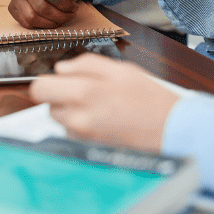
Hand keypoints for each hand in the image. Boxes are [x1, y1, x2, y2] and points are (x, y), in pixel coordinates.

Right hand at [8, 0, 91, 28]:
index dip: (64, 4)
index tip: (74, 7)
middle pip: (41, 7)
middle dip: (59, 16)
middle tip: (69, 15)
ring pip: (32, 17)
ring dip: (50, 23)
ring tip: (61, 19)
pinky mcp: (12, 7)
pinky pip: (26, 23)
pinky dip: (41, 26)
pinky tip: (50, 20)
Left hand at [30, 54, 178, 151]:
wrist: (174, 131)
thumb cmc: (151, 100)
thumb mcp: (121, 69)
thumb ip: (85, 64)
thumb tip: (61, 68)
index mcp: (84, 91)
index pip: (40, 87)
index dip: (49, 82)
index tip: (59, 81)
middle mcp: (79, 116)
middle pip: (46, 105)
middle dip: (58, 97)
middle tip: (80, 93)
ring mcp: (83, 136)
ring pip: (60, 120)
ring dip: (71, 112)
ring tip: (98, 107)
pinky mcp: (90, 149)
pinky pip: (74, 134)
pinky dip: (82, 127)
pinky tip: (104, 121)